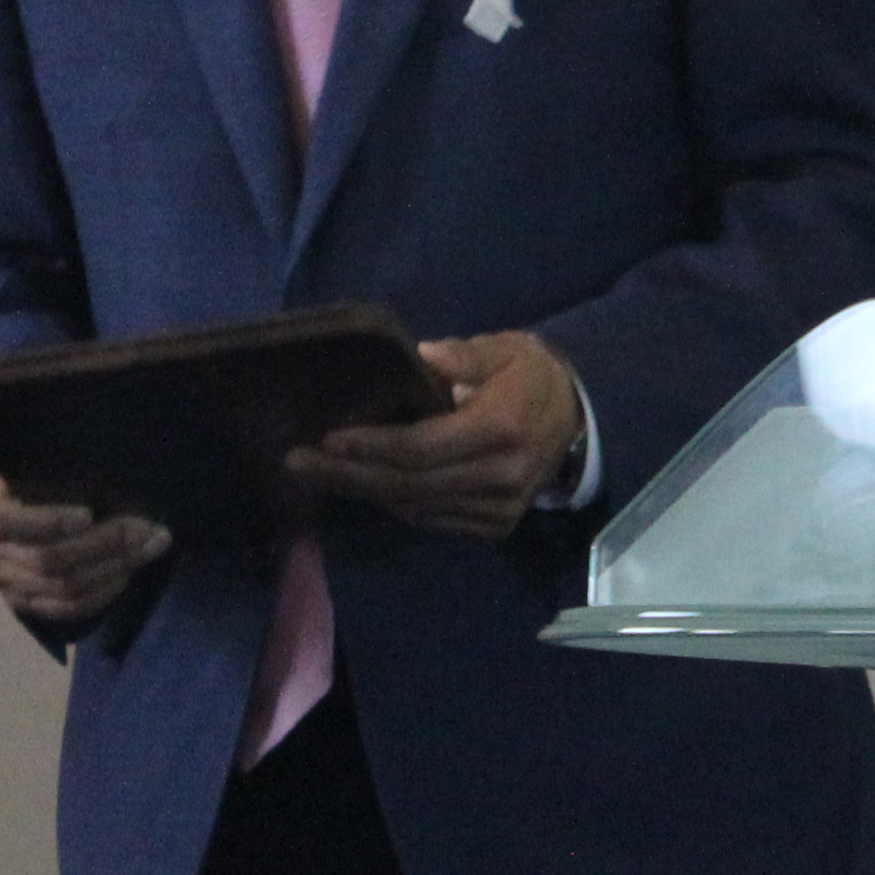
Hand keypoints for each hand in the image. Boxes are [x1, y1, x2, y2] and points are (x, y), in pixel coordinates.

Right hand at [0, 453, 168, 625]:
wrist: (25, 478)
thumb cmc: (43, 450)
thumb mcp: (45, 440)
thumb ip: (62, 450)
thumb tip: (114, 456)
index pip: (1, 519)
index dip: (46, 522)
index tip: (88, 515)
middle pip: (43, 559)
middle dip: (105, 545)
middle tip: (149, 527)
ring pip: (58, 587)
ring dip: (113, 568)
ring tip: (153, 545)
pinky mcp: (18, 597)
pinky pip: (60, 608)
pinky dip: (100, 594)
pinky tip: (129, 572)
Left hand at [284, 330, 584, 542]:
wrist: (577, 420)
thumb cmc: (530, 376)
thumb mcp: (505, 348)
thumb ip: (464, 354)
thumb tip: (419, 356)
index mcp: (502, 428)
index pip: (422, 447)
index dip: (372, 446)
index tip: (328, 438)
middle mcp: (501, 476)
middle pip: (409, 484)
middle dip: (349, 474)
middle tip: (298, 462)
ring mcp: (500, 508)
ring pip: (416, 508)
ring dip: (365, 491)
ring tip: (320, 472)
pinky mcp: (496, 525)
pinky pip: (432, 520)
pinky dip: (395, 503)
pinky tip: (365, 484)